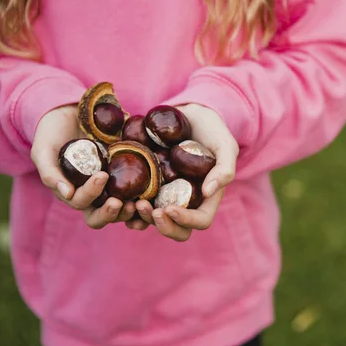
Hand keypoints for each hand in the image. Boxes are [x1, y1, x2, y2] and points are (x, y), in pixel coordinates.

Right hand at [30, 105, 136, 228]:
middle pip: (101, 216)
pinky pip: (136, 194)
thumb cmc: (52, 133)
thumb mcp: (43, 150)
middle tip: (122, 203)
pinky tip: (152, 197)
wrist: (70, 114)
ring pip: (120, 210)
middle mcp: (91, 194)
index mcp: (71, 192)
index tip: (102, 174)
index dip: (91, 194)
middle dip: (112, 213)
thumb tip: (67, 194)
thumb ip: (50, 172)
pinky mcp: (125, 176)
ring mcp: (109, 187)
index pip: (82, 202)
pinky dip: (144, 201)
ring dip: (129, 212)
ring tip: (139, 203)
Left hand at [125, 103, 238, 240]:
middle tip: (149, 208)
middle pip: (177, 230)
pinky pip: (137, 206)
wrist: (190, 116)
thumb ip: (224, 169)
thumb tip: (207, 192)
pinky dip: (128, 209)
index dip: (186, 220)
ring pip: (155, 221)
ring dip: (143, 219)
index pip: (200, 221)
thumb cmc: (212, 131)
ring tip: (134, 203)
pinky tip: (120, 201)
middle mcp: (186, 202)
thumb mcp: (225, 146)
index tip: (170, 208)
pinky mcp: (148, 186)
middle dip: (162, 225)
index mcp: (207, 199)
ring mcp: (166, 196)